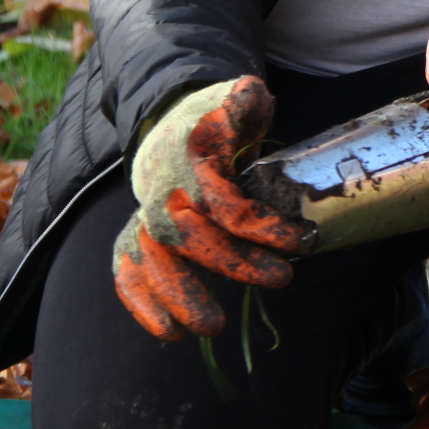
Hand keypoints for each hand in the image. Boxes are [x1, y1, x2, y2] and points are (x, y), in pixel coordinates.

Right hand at [108, 76, 303, 339]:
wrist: (169, 121)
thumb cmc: (218, 117)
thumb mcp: (238, 96)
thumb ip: (244, 98)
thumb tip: (250, 100)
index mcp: (193, 159)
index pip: (225, 201)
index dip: (262, 226)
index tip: (301, 243)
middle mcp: (164, 189)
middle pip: (186, 235)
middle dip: (230, 264)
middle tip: (279, 281)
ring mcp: (144, 213)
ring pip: (151, 259)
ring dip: (177, 296)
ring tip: (210, 329)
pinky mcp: (137, 234)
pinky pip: (127, 270)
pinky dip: (139, 303)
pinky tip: (168, 332)